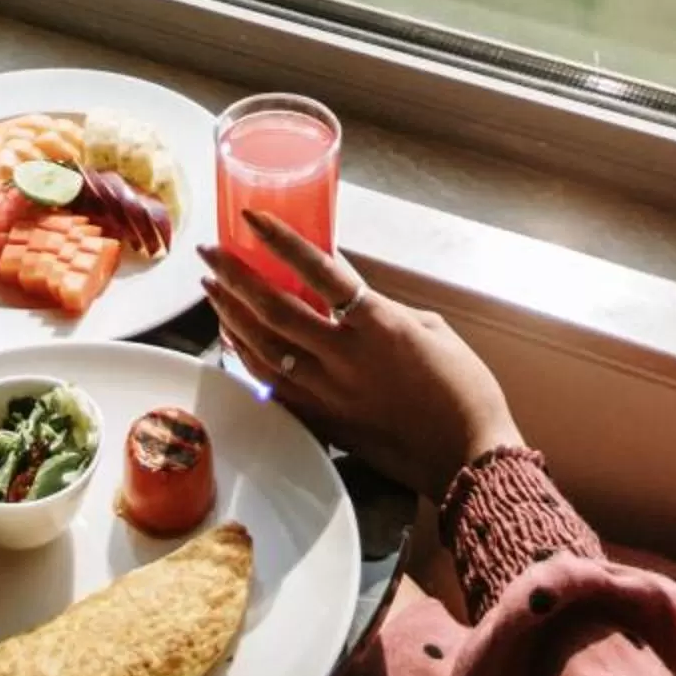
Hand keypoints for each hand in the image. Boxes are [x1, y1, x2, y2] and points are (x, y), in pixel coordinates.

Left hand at [200, 211, 523, 505]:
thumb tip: (350, 297)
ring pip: (263, 348)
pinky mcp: (324, 422)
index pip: (318, 270)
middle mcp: (345, 356)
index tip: (252, 219)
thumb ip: (384, 307)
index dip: (281, 241)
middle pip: (274, 308)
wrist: (467, 457)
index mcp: (377, 323)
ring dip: (231, 315)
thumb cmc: (463, 389)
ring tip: (211, 289)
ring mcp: (330, 393)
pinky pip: (272, 385)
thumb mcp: (431, 328)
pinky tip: (232, 341)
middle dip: (235, 276)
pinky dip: (247, 360)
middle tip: (209, 253)